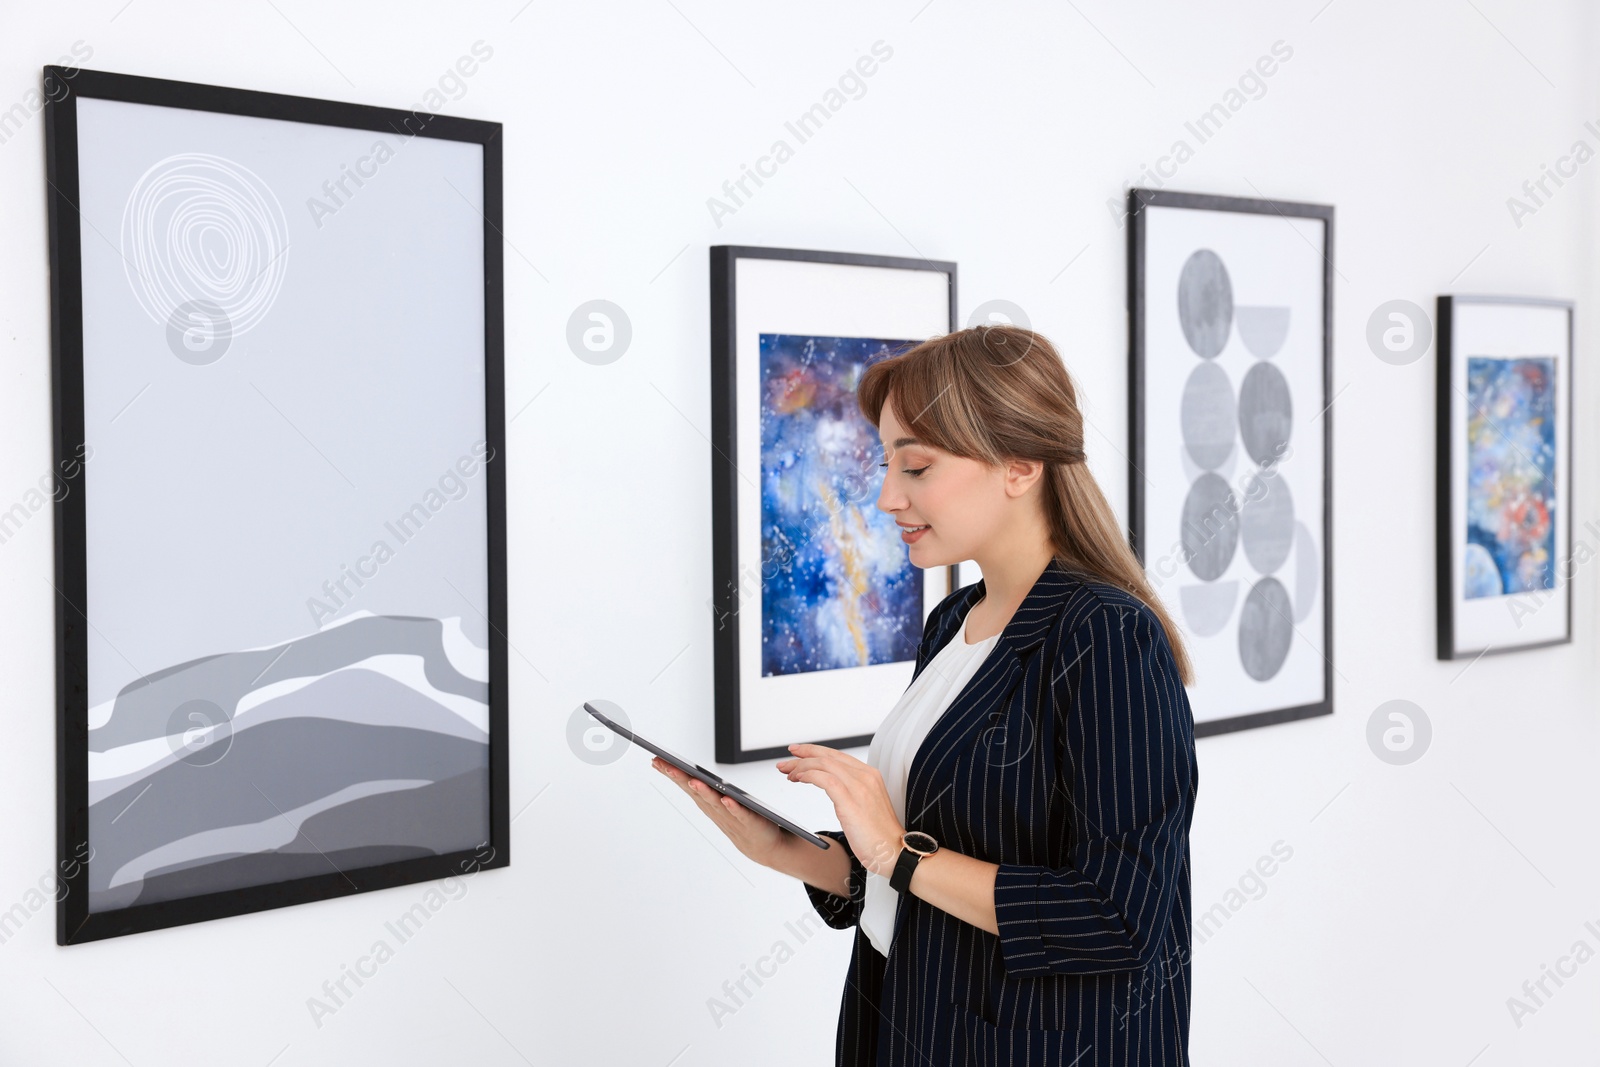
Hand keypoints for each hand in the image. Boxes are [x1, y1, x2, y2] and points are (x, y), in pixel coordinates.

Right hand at [651, 757, 788, 867]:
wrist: (761, 846)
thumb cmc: (738, 820)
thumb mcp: (717, 803)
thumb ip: (703, 789)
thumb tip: (688, 775)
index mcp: (708, 803)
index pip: (687, 785)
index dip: (672, 773)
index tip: (656, 760)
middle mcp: (716, 810)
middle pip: (696, 792)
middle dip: (681, 778)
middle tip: (666, 766)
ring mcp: (731, 817)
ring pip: (715, 803)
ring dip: (704, 793)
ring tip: (694, 781)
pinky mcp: (749, 822)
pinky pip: (740, 814)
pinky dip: (733, 807)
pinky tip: (727, 799)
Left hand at [775, 743, 904, 877]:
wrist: (895, 852)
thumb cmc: (879, 835)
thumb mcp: (866, 805)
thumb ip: (852, 791)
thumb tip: (831, 786)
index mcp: (870, 775)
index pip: (837, 756)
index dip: (814, 752)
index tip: (797, 753)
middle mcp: (865, 776)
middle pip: (827, 756)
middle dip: (802, 756)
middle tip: (785, 762)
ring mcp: (859, 787)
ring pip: (824, 764)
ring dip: (801, 767)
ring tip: (788, 774)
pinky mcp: (851, 800)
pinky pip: (824, 779)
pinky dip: (808, 775)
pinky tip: (799, 779)